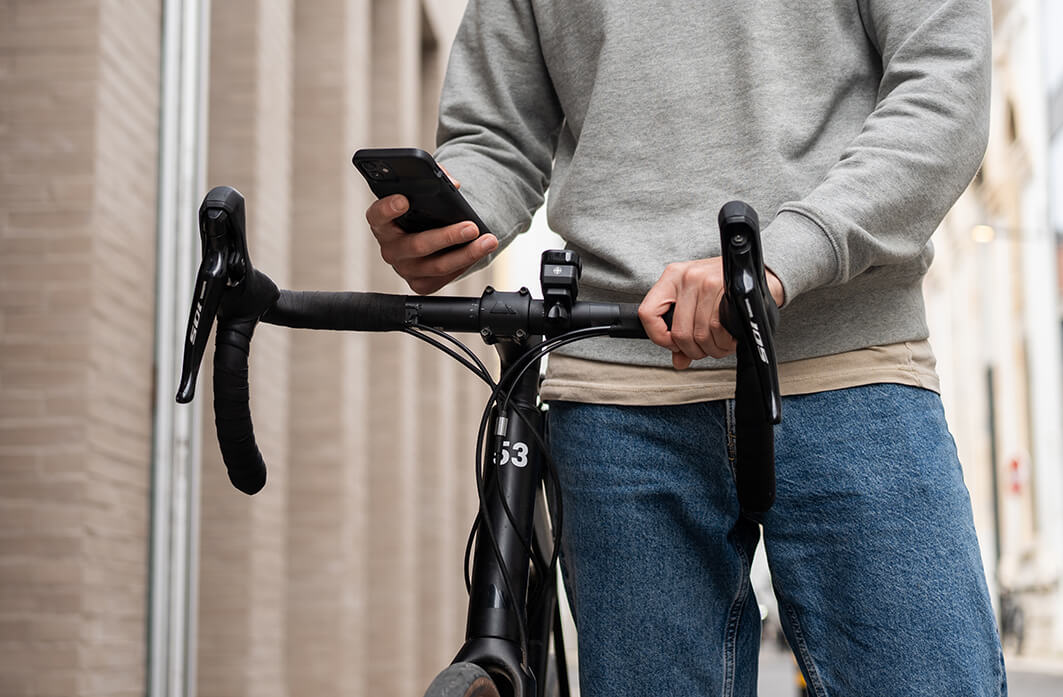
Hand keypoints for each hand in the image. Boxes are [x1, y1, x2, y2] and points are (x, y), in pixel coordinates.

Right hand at [365, 174, 497, 294]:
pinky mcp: (420, 284)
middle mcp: (390, 248)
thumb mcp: (422, 192)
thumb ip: (434, 179)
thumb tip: (454, 185)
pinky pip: (445, 277)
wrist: (425, 235)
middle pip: (417, 245)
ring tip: (487, 241)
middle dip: (448, 236)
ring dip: (466, 254)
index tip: (404, 200)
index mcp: (382, 223)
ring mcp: (404, 269)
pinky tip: (479, 251)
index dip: (388, 208)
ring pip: (437, 265)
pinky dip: (466, 263)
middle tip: (471, 227)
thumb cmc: (420, 211)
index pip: (377, 215)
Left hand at [638, 258, 782, 369]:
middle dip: (693, 350)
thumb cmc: (723, 289)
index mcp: (672, 277)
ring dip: (712, 348)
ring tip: (720, 344)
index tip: (673, 345)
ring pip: (699, 334)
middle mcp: (686, 276)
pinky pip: (718, 328)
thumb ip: (683, 331)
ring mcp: (706, 281)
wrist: (754, 275)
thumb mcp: (697, 304)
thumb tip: (679, 361)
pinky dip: (724, 342)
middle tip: (705, 349)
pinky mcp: (726, 287)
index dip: (659, 338)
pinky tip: (729, 339)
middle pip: (678, 332)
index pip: (648, 314)